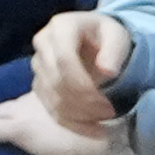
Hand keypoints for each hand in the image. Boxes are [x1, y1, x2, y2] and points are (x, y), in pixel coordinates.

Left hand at [0, 89, 129, 154]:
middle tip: (12, 129)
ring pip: (0, 113)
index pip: (32, 97)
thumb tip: (88, 125)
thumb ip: (81, 114)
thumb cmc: (112, 126)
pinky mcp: (21, 130)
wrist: (115, 133)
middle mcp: (38, 100)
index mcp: (55, 94)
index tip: (31, 118)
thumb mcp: (94, 115)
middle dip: (9, 114)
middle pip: (13, 104)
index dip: (28, 107)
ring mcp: (27, 114)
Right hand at [31, 7, 131, 132]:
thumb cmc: (106, 36)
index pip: (64, 60)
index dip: (83, 85)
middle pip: (56, 81)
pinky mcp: (38, 82)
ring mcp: (37, 64)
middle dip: (84, 103)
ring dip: (79, 115)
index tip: (106, 102)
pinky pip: (50, 107)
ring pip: (51, 97)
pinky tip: (92, 127)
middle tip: (110, 112)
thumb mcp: (117, 37)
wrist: (92, 37)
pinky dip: (71, 122)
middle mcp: (42, 43)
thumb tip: (107, 71)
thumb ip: (114, 52)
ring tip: (104, 117)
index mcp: (61, 27)